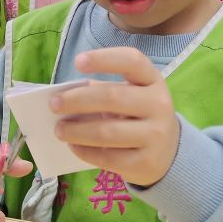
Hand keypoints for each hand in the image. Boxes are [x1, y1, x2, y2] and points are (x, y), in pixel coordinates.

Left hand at [51, 48, 178, 186]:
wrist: (168, 153)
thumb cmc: (137, 116)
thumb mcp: (129, 97)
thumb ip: (103, 92)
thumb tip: (64, 98)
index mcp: (152, 80)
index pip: (132, 61)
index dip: (104, 59)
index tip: (78, 62)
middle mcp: (159, 104)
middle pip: (112, 97)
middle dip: (77, 100)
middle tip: (54, 104)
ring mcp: (156, 135)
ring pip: (107, 131)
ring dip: (76, 130)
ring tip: (59, 130)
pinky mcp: (147, 162)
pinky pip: (108, 157)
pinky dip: (85, 151)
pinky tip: (73, 146)